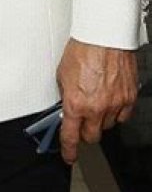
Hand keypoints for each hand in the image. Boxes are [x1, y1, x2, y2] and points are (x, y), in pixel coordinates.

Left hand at [56, 38, 138, 164]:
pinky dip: (116, 112)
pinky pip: (122, 116)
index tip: (69, 155)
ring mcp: (114, 104)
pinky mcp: (128, 98)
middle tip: (82, 122)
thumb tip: (66, 106)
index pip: (70, 136)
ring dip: (100, 119)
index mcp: (76, 103)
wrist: (103, 36)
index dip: (69, 150)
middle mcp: (96, 108)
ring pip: (107, 126)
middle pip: (91, 136)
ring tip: (96, 101)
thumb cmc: (83, 49)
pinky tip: (110, 100)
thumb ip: (66, 95)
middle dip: (85, 132)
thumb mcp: (62, 74)